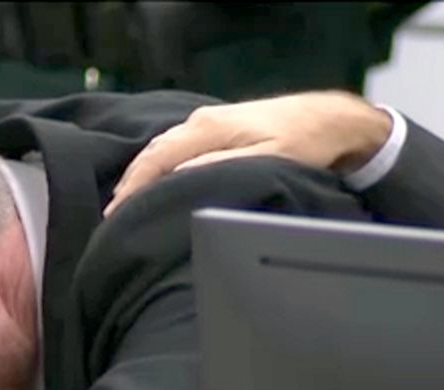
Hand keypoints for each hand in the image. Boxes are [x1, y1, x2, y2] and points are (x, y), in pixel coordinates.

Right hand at [105, 91, 393, 214]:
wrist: (332, 120)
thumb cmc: (305, 143)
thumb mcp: (267, 158)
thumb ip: (221, 166)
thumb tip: (181, 175)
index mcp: (208, 129)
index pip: (156, 158)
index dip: (133, 187)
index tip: (116, 213)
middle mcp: (201, 122)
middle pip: (152, 153)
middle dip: (129, 184)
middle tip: (111, 217)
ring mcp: (208, 123)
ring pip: (161, 150)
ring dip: (142, 176)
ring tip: (126, 205)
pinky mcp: (217, 129)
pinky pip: (175, 148)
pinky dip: (158, 168)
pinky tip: (155, 185)